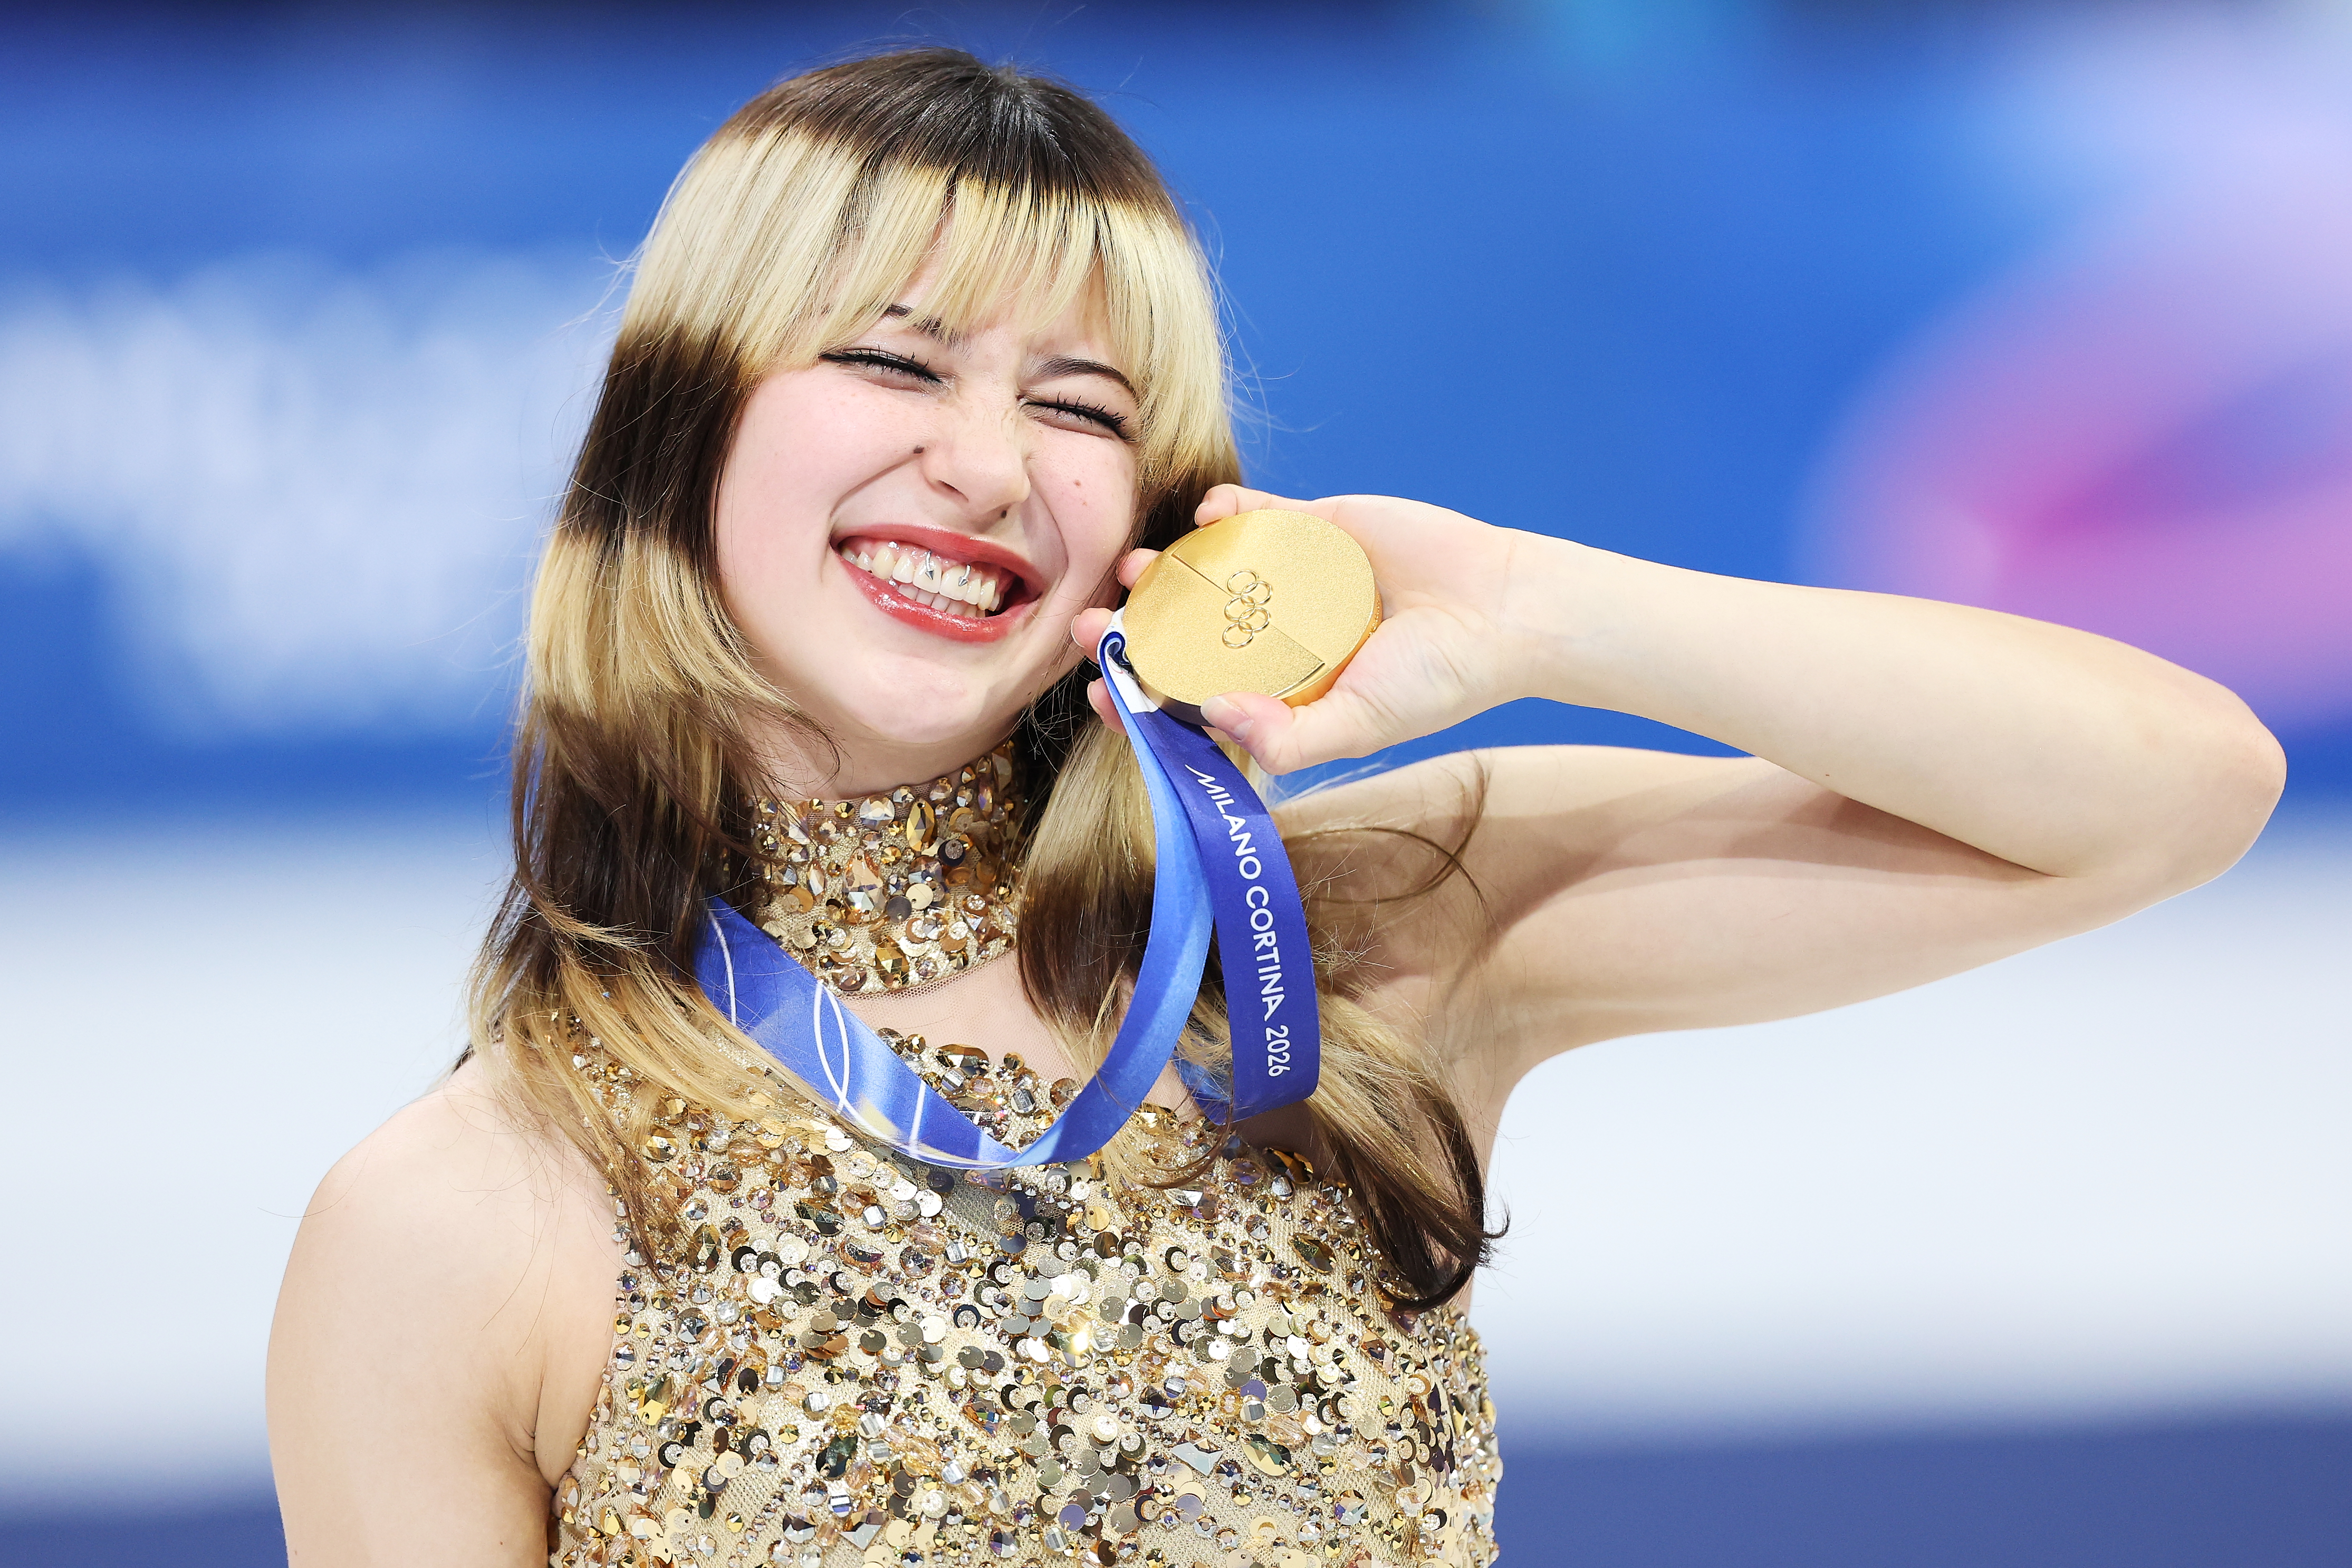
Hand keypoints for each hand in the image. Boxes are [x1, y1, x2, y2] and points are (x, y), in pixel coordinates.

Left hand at [1069, 485, 1521, 772]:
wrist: (1500, 611)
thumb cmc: (1436, 681)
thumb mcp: (1359, 726)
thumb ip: (1286, 739)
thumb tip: (1214, 716)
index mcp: (1279, 691)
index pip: (1192, 698)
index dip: (1143, 697)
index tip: (1102, 694)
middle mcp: (1275, 637)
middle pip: (1185, 634)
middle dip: (1134, 630)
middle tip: (1090, 624)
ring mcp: (1291, 581)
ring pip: (1211, 574)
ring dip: (1165, 571)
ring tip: (1132, 569)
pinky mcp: (1315, 529)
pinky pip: (1257, 515)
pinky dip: (1224, 511)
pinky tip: (1201, 517)